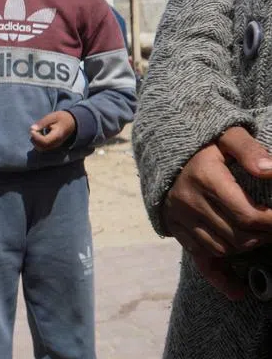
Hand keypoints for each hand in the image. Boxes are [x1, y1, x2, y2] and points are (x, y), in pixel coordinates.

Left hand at [30, 111, 76, 150]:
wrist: (71, 123)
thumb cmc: (61, 118)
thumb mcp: (52, 117)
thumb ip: (42, 123)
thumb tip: (31, 129)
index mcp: (57, 135)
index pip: (45, 141)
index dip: (36, 137)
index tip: (32, 130)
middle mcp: (56, 143)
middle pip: (41, 147)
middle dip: (34, 139)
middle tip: (34, 130)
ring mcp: (54, 145)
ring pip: (41, 148)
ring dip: (35, 141)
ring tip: (37, 131)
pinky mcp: (52, 145)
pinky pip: (42, 147)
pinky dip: (37, 142)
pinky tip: (39, 134)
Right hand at [162, 127, 271, 298]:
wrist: (165, 148)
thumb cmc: (205, 143)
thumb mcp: (227, 135)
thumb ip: (248, 150)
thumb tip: (269, 170)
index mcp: (204, 178)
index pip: (248, 215)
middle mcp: (188, 201)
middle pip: (238, 236)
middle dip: (265, 237)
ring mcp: (180, 218)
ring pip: (222, 249)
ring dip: (248, 249)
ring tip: (261, 238)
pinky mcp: (175, 229)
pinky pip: (199, 259)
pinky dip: (220, 278)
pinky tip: (238, 291)